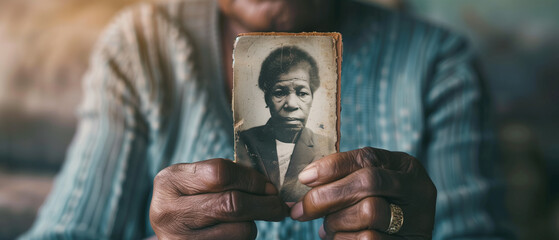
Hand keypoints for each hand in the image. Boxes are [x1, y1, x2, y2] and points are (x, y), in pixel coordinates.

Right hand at [150, 158, 288, 239]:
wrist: (167, 232)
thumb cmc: (187, 200)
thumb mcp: (193, 180)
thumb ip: (223, 176)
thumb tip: (266, 186)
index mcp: (170, 182)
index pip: (221, 173)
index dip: (251, 179)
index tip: (268, 186)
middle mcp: (169, 211)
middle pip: (232, 204)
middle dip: (264, 204)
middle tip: (278, 205)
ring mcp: (180, 239)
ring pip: (241, 230)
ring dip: (253, 224)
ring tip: (248, 219)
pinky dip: (243, 238)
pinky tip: (235, 232)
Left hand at [290, 147, 436, 238]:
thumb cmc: (381, 209)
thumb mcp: (373, 187)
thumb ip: (348, 178)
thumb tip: (308, 179)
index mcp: (407, 167)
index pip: (367, 157)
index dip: (332, 166)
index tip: (304, 178)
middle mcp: (417, 190)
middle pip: (368, 182)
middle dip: (327, 195)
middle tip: (300, 209)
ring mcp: (418, 219)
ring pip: (368, 211)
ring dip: (336, 220)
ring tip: (327, 227)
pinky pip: (369, 238)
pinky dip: (345, 239)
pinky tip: (339, 238)